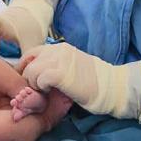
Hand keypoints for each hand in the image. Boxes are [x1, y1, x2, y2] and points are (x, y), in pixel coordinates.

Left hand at [18, 43, 140, 120]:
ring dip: (34, 85)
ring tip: (46, 93)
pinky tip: (51, 93)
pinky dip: (41, 89)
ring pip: (31, 71)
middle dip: (28, 78)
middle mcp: (57, 49)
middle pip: (28, 61)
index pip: (31, 53)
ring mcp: (58, 60)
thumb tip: (36, 75)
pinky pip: (38, 80)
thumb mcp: (72, 67)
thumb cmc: (94, 83)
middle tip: (37, 90)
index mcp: (60, 47)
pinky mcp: (59, 73)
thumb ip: (55, 66)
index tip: (29, 82)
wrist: (113, 88)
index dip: (26, 68)